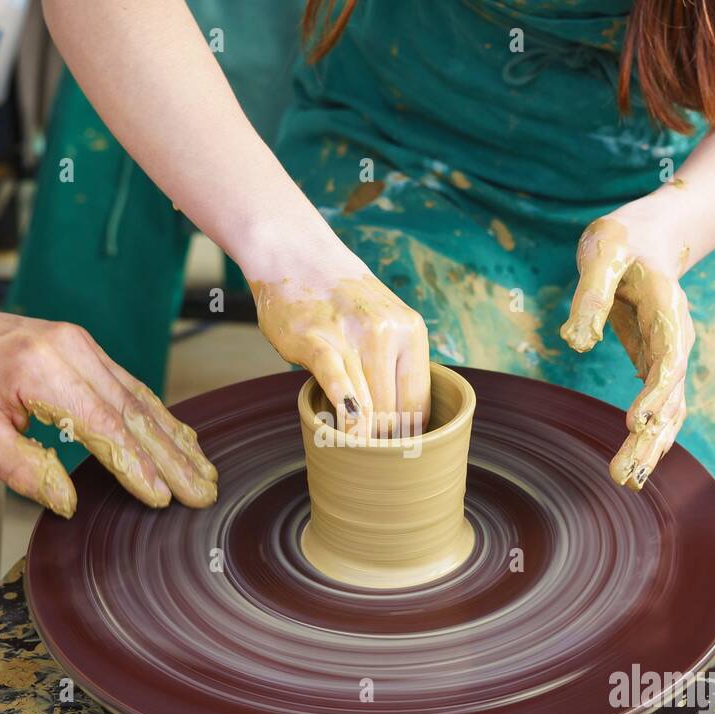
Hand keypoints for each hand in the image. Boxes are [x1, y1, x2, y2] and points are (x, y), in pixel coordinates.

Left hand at [0, 312, 215, 516]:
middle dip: (172, 459)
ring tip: (205, 474)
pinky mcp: (89, 349)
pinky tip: (185, 442)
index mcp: (41, 369)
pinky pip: (133, 387)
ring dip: (177, 441)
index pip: (102, 426)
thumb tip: (67, 503)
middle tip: (201, 495)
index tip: (161, 497)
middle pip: (134, 414)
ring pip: (142, 399)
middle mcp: (70, 350)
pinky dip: (162, 419)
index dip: (136, 465)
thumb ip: (22, 468)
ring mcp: (84, 346)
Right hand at [250, 258, 430, 439]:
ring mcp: (353, 336)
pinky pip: (337, 385)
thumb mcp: (385, 319)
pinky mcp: (317, 340)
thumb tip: (405, 416)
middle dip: (382, 440)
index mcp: (411, 330)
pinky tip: (344, 431)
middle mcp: (388, 332)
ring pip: (368, 407)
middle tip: (370, 457)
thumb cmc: (340, 296)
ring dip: (361, 436)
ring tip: (354, 452)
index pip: (418, 402)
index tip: (395, 451)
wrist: (296, 255)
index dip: (408, 434)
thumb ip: (397, 360)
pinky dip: (344, 412)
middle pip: (393, 411)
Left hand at [559, 213, 694, 489]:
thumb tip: (577, 342)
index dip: (656, 392)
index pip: (669, 357)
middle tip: (623, 473)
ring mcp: (669, 354)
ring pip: (669, 408)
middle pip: (671, 395)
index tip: (635, 422)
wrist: (647, 238)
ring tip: (627, 479)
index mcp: (667, 307)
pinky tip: (634, 465)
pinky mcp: (655, 364)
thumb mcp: (601, 253)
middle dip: (650, 436)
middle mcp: (675, 336)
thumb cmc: (621, 241)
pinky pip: (659, 406)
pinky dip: (649, 435)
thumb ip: (590, 294)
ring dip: (651, 446)